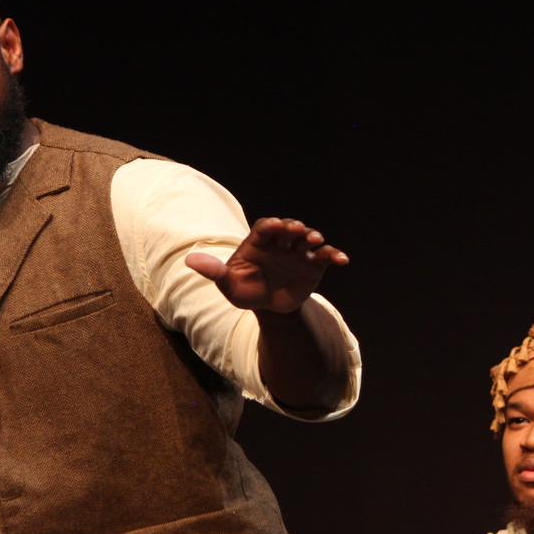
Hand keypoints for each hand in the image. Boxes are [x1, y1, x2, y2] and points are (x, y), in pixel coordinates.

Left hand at [185, 217, 347, 313]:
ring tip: (317, 242)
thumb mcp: (228, 284)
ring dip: (313, 237)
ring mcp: (297, 252)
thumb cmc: (245, 291)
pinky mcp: (313, 264)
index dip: (271, 226)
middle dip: (294, 228)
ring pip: (307, 238)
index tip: (275, 226)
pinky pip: (325, 257)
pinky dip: (334, 255)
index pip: (264, 228)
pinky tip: (343, 260)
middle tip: (298, 231)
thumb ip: (214, 272)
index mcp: (258, 243)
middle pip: (288, 229)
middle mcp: (280, 243)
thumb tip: (190, 261)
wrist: (268, 307)